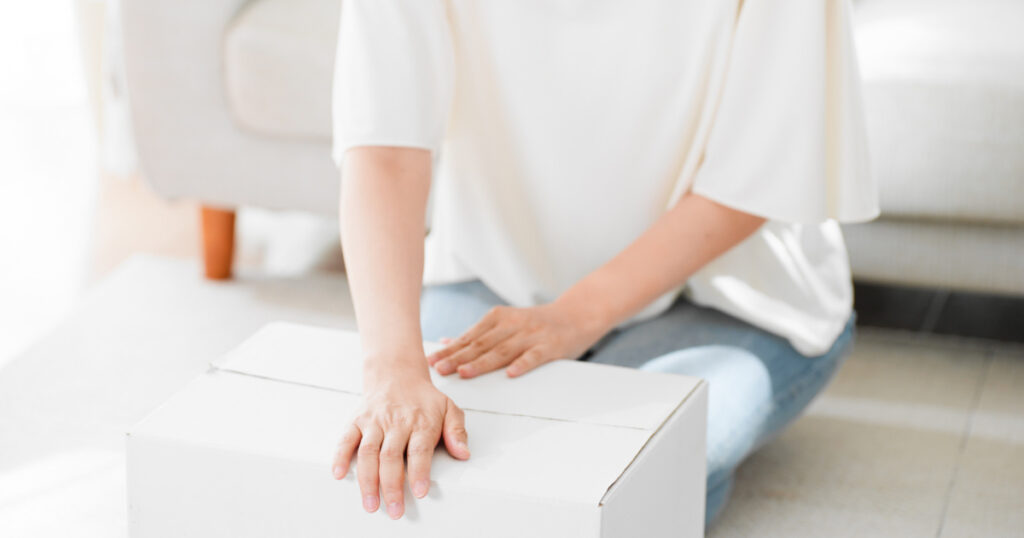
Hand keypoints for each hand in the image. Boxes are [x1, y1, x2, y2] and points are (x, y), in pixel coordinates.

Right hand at [331, 358, 469, 519]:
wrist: (397, 374)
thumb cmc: (423, 398)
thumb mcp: (449, 408)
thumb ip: (457, 431)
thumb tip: (463, 453)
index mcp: (420, 421)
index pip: (419, 450)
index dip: (419, 472)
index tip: (420, 491)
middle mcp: (396, 422)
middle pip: (391, 456)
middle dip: (392, 486)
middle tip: (394, 509)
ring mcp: (375, 421)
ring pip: (368, 452)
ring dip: (367, 480)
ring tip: (370, 502)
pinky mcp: (358, 420)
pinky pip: (346, 438)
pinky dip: (341, 456)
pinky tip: (340, 474)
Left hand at [426, 301, 609, 378]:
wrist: (576, 315)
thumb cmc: (536, 323)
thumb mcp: (506, 322)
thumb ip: (478, 334)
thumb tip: (446, 342)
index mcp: (499, 318)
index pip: (470, 336)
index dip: (450, 349)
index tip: (432, 360)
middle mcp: (513, 324)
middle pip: (482, 343)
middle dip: (459, 356)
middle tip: (440, 369)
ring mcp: (532, 334)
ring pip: (503, 350)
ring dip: (482, 362)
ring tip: (464, 373)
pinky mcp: (550, 345)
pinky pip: (535, 356)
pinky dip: (522, 364)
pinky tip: (510, 373)